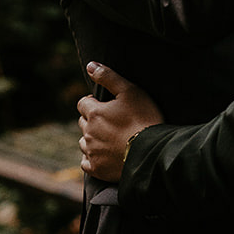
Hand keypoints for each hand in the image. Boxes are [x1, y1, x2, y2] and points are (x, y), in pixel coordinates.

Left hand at [78, 61, 163, 180]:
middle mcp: (88, 132)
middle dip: (92, 120)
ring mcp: (91, 152)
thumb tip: (90, 65)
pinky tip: (104, 156)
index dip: (93, 103)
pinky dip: (92, 158)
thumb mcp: (130, 91)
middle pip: (83, 122)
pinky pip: (86, 163)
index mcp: (94, 113)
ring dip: (92, 139)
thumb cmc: (144, 118)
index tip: (105, 106)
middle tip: (111, 122)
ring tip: (110, 139)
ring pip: (84, 142)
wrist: (151, 152)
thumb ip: (108, 77)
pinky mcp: (96, 169)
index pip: (83, 103)